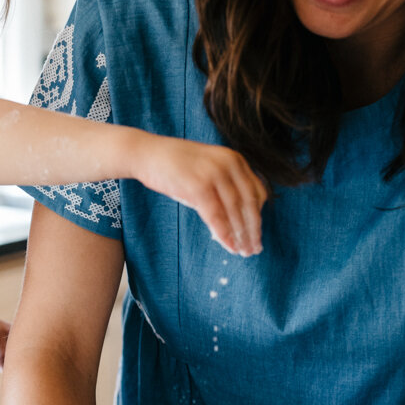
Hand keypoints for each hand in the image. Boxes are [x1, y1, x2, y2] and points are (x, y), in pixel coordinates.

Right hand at [131, 136, 267, 256]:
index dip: (258, 215)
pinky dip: (225, 234)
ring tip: (244, 252)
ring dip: (242, 235)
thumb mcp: (206, 170)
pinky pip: (217, 216)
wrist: (146, 153)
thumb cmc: (174, 165)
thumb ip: (222, 189)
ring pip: (235, 211)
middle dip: (253, 229)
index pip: (257, 191)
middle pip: (249, 203)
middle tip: (255, 249)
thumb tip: (235, 222)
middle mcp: (229, 163)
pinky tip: (230, 247)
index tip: (256, 233)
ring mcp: (214, 174)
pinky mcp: (199, 186)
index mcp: (234, 159)